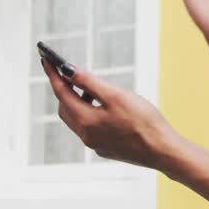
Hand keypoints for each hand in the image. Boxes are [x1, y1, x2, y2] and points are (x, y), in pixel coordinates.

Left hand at [41, 58, 180, 171]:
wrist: (163, 150)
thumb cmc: (143, 121)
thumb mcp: (115, 95)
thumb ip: (89, 82)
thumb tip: (67, 70)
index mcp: (85, 120)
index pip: (61, 92)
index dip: (52, 74)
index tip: (45, 58)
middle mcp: (85, 135)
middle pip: (65, 108)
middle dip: (63, 88)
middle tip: (65, 71)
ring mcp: (95, 144)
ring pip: (76, 119)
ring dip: (76, 101)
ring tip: (88, 87)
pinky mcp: (106, 148)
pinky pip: (89, 127)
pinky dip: (88, 113)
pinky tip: (103, 107)